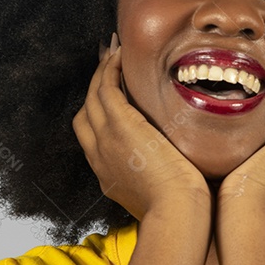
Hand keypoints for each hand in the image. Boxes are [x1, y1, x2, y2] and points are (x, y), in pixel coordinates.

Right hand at [72, 35, 210, 220]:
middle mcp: (98, 155)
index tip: (112, 96)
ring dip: (102, 71)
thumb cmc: (179, 209)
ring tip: (114, 51)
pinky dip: (110, 69)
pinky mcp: (120, 125)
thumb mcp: (159, 195)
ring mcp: (105, 139)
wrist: (176, 212)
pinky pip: (106, 88)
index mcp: (107, 173)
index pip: (93, 136)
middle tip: (108, 65)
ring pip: (93, 96)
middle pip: (85, 113)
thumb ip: (159, 177)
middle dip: (94, 88)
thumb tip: (177, 170)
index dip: (99, 113)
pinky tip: (121, 56)